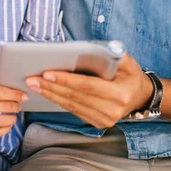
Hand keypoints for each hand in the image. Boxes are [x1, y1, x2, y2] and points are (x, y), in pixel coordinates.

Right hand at [0, 75, 27, 139]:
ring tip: (14, 116)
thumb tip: (2, 75)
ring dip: (12, 118)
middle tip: (19, 106)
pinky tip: (8, 125)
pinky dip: (5, 129)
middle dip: (15, 106)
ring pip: (0, 121)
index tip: (23, 96)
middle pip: (2, 106)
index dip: (14, 94)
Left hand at [26, 54, 153, 128]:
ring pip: (71, 105)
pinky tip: (46, 92)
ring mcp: (104, 119)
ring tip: (34, 85)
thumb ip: (114, 53)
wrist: (139, 96)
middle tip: (31, 79)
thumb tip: (97, 47)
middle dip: (51, 86)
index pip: (86, 86)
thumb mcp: (127, 61)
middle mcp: (112, 110)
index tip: (47, 73)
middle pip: (75, 96)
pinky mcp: (97, 123)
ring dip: (50, 94)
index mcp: (119, 94)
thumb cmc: (129, 75)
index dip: (65, 80)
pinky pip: (73, 110)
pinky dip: (58, 100)